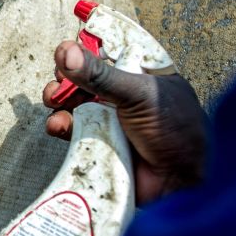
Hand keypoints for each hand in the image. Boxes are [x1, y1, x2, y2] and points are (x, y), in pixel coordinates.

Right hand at [43, 41, 206, 203]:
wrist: (181, 183)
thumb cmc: (174, 131)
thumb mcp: (138, 94)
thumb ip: (100, 74)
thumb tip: (65, 52)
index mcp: (143, 75)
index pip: (110, 54)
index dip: (86, 53)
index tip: (68, 53)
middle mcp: (126, 96)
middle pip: (86, 78)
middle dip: (67, 79)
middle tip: (58, 81)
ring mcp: (112, 120)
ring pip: (75, 104)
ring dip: (59, 101)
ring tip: (54, 102)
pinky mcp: (100, 144)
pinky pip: (74, 131)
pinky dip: (61, 126)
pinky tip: (58, 125)